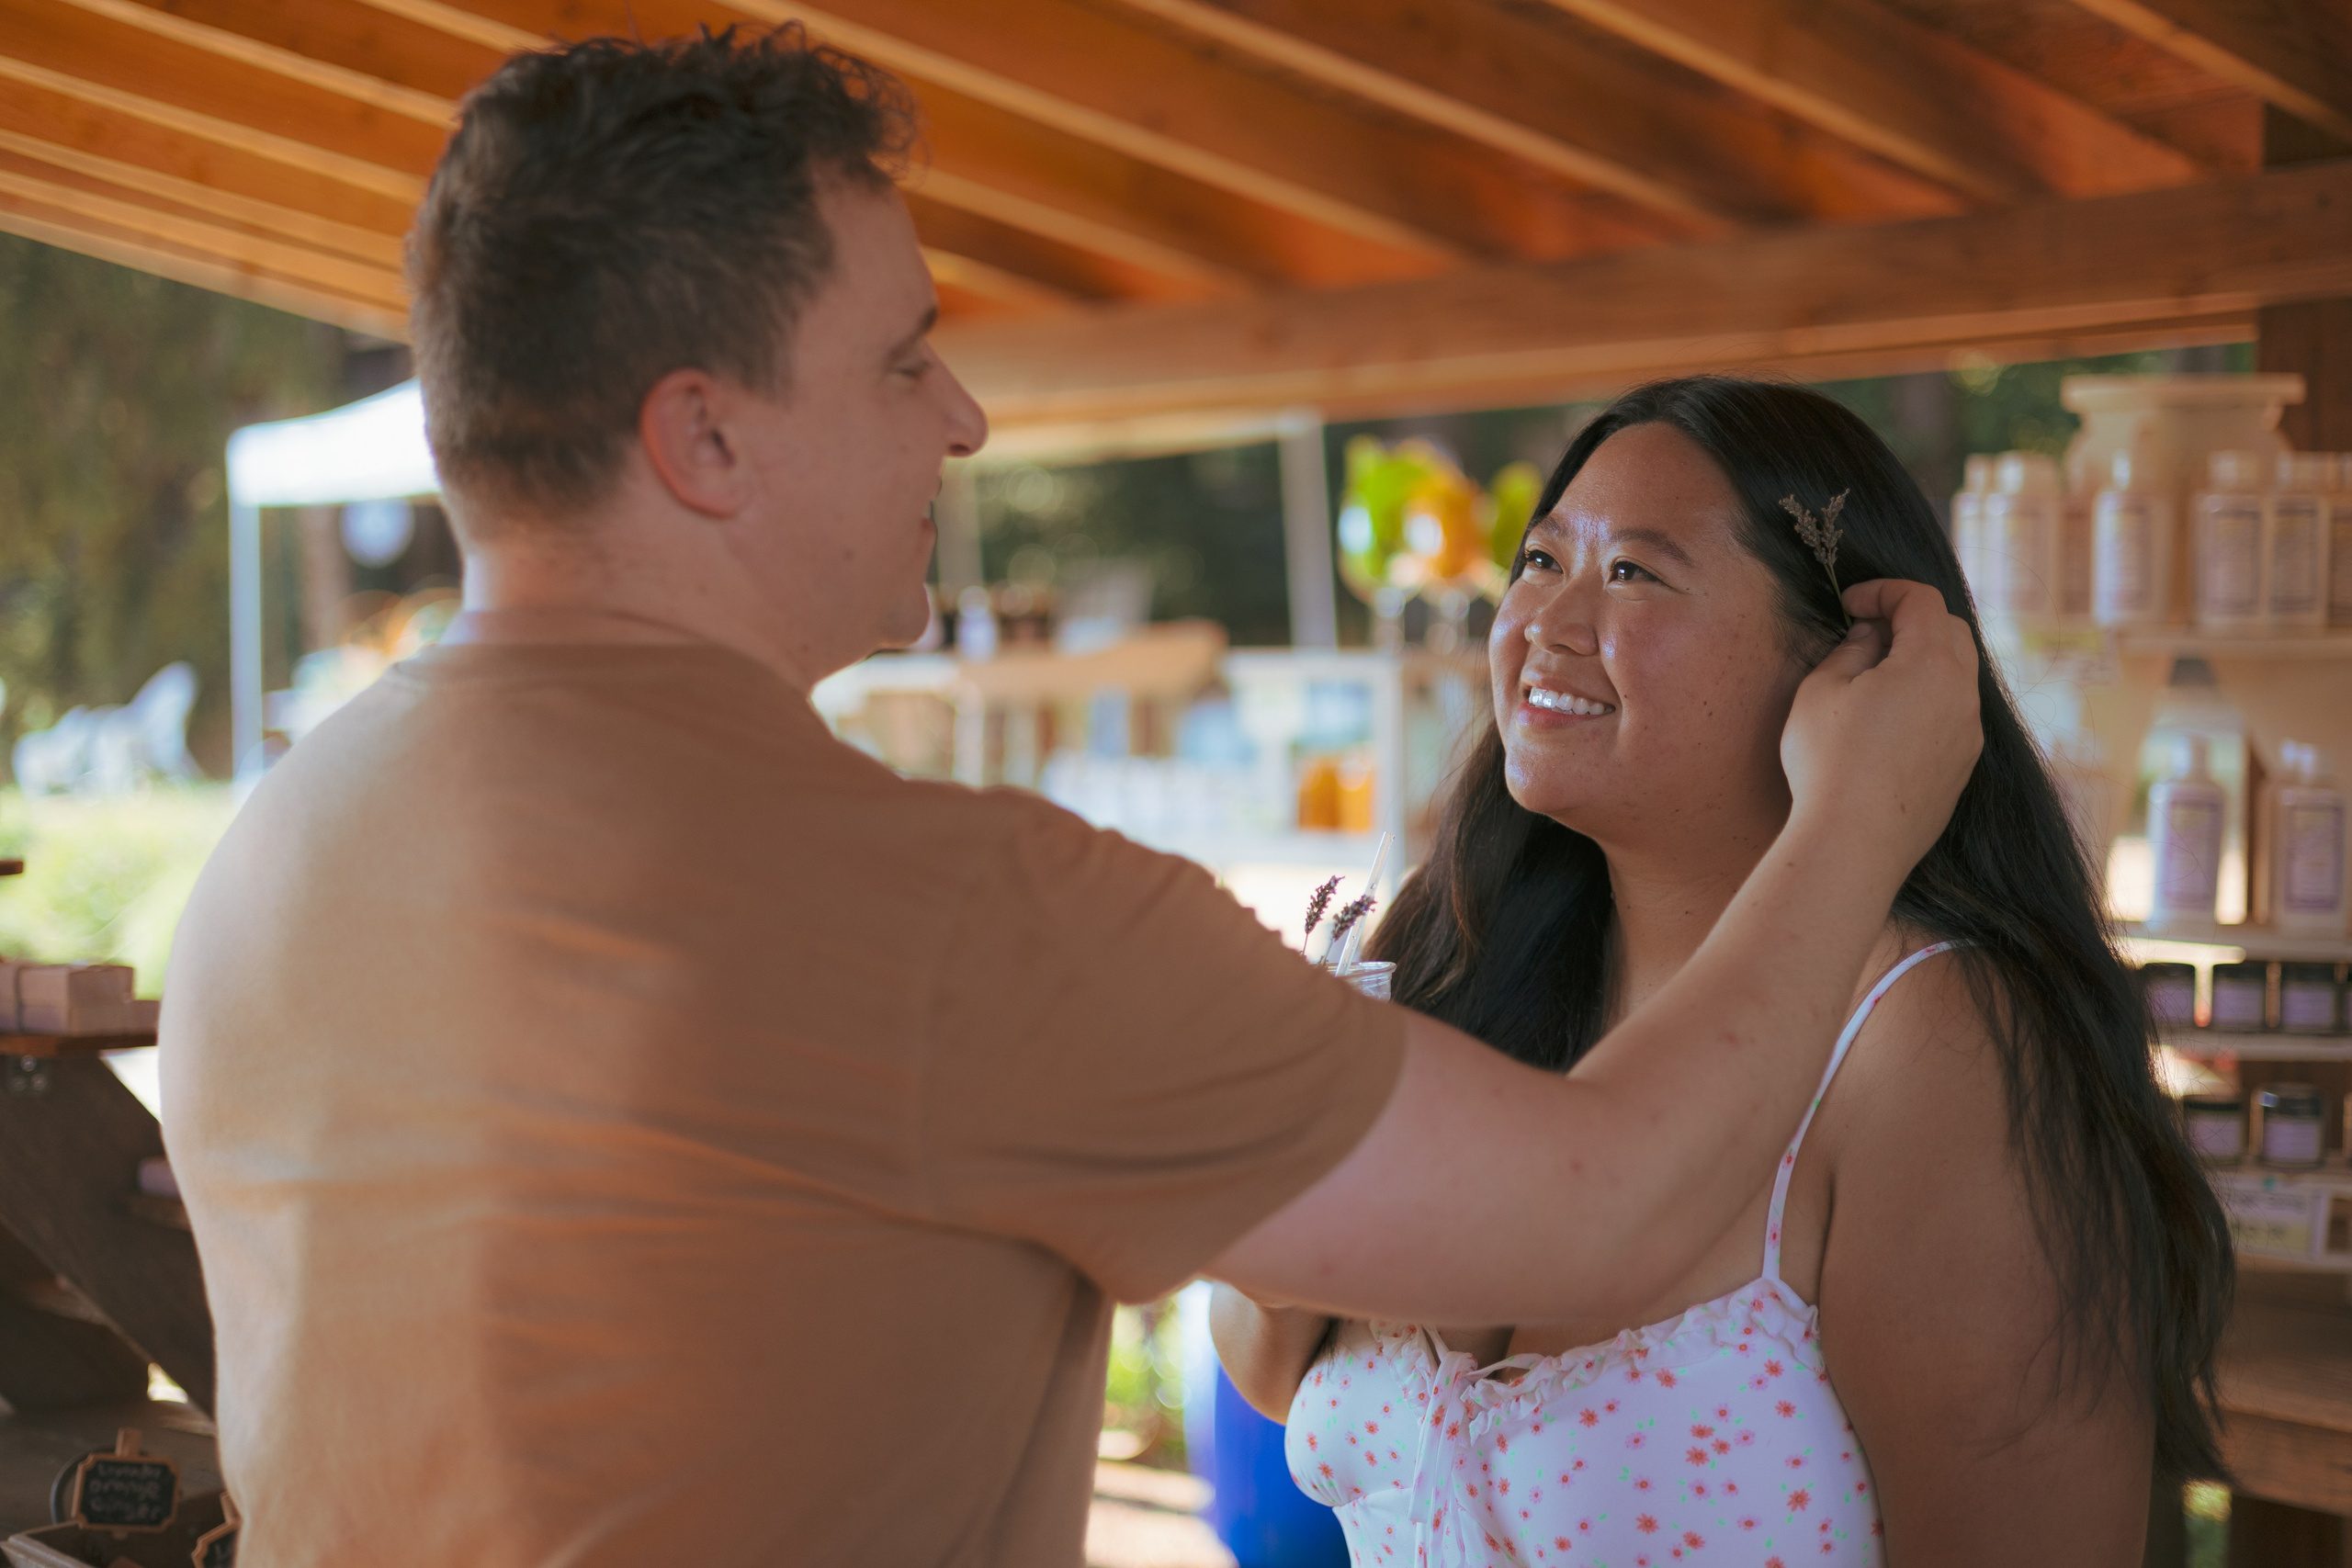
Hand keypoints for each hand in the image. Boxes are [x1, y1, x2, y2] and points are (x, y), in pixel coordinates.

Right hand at [1781, 578, 1980, 873]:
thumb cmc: (1829, 763)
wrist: (1854, 843)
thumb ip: (1849, 651)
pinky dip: (1927, 699)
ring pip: (1956, 675)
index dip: (1884, 591)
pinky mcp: (1962, 766)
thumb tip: (1869, 638)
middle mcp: (1961, 693)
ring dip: (1921, 661)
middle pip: (1950, 631)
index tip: (1849, 604)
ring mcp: (1968, 733)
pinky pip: (1952, 714)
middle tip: (1865, 633)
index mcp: (1930, 663)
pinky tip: (1886, 724)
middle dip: (1910, 619)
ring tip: (1873, 680)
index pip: (1921, 600)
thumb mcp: (1821, 691)